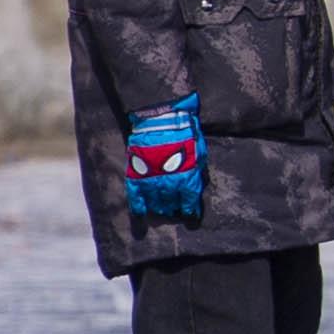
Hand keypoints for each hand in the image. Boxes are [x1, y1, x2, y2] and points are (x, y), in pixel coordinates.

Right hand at [123, 95, 204, 219]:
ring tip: (161, 210)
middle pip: (171, 201)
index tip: (190, 215)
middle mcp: (169, 182)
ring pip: (155, 200)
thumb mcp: (198, 149)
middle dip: (173, 207)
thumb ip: (197, 166)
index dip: (190, 208)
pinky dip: (137, 205)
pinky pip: (135, 195)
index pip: (189, 198)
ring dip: (159, 206)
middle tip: (173, 210)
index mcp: (186, 176)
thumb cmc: (184, 131)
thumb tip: (197, 178)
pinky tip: (140, 213)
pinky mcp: (136, 174)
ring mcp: (151, 179)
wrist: (160, 118)